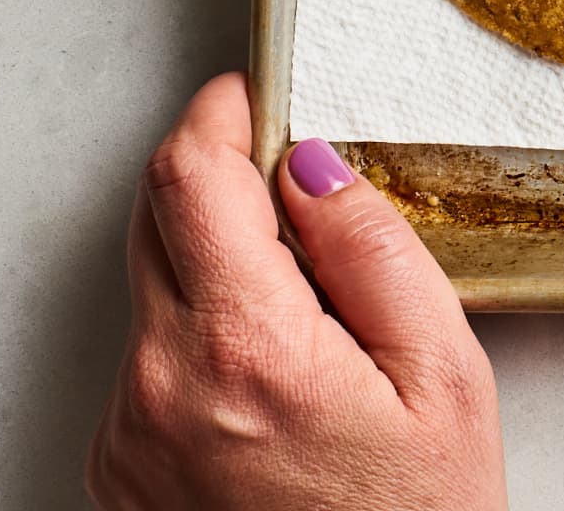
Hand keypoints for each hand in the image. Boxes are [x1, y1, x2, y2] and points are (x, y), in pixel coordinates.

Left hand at [87, 73, 505, 509]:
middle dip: (217, 180)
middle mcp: (160, 387)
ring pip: (153, 288)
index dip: (220, 115)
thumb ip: (374, 252)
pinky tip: (280, 377)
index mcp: (246, 349)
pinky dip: (202, 336)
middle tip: (298, 188)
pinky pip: (150, 358)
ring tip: (312, 320)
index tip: (252, 95)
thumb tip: (316, 167)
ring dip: (216, 264)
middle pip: (153, 220)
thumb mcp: (444, 374)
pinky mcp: (119, 467)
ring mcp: (127, 433)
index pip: (188, 178)